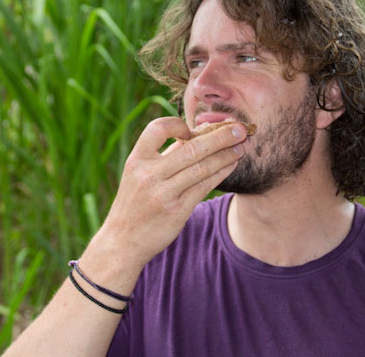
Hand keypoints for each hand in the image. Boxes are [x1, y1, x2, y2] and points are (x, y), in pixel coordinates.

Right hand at [93, 117, 246, 268]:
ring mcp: (163, 194)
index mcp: (136, 160)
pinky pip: (205, 186)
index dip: (178, 124)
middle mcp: (149, 175)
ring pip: (202, 168)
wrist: (123, 240)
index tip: (193, 128)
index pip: (158, 128)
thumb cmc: (136, 201)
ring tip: (241, 146)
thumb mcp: (139, 174)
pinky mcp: (177, 211)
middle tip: (240, 129)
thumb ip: (164, 154)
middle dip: (220, 136)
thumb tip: (197, 133)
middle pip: (191, 148)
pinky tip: (232, 165)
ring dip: (226, 155)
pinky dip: (221, 173)